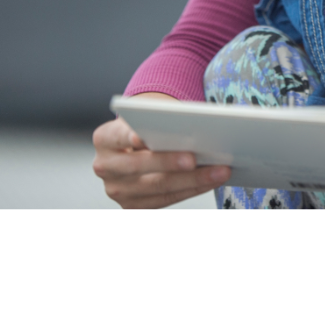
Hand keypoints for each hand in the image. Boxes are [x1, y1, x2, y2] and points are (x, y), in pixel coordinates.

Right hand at [92, 98, 230, 208]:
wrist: (137, 146)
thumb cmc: (148, 126)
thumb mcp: (146, 118)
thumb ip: (158, 121)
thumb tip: (192, 128)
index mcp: (105, 138)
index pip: (118, 137)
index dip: (129, 137)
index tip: (142, 137)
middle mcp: (105, 166)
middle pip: (140, 166)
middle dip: (169, 162)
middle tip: (195, 158)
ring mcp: (117, 190)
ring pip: (157, 187)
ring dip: (192, 180)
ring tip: (219, 170)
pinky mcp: (132, 206)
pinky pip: (166, 200)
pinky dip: (192, 189)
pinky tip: (212, 180)